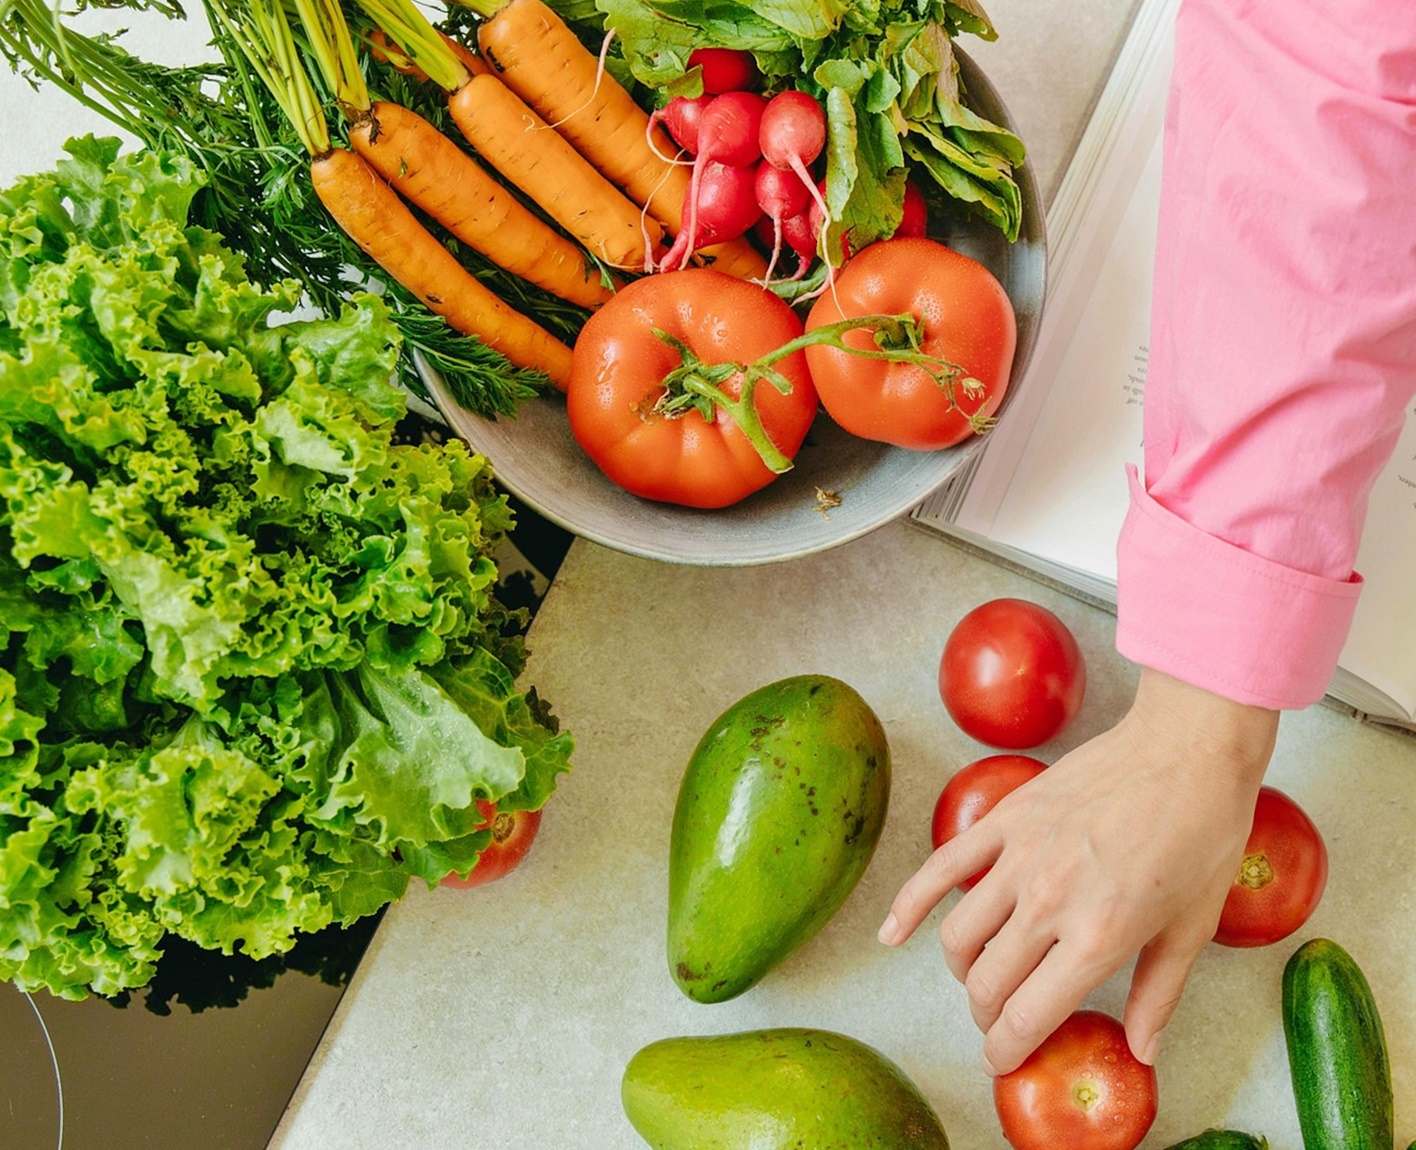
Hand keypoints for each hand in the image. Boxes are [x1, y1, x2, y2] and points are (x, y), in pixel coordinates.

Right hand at [878, 668, 1277, 1074]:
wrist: (1186, 749)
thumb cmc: (1202, 835)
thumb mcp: (1192, 928)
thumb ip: (1158, 995)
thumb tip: (1139, 1051)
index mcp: (1100, 937)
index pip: (1027, 1017)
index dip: (1007, 1052)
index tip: (1003, 1063)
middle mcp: (1050, 902)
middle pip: (987, 985)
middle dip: (988, 1019)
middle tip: (1003, 1024)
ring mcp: (1020, 858)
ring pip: (959, 937)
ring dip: (963, 971)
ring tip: (982, 977)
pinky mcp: (1004, 820)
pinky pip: (939, 869)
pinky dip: (908, 906)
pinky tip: (892, 933)